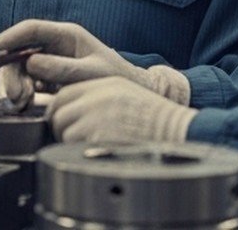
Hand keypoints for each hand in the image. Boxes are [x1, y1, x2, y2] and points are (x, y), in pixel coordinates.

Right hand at [0, 19, 188, 102]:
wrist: (132, 94)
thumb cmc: (117, 78)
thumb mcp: (92, 73)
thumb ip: (63, 68)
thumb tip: (32, 63)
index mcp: (66, 35)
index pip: (31, 29)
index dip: (9, 37)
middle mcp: (55, 46)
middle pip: (21, 51)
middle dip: (12, 71)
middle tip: (16, 93)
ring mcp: (52, 62)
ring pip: (22, 68)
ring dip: (18, 84)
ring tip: (23, 100)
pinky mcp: (51, 78)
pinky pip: (30, 82)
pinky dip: (26, 92)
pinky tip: (29, 102)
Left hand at [49, 77, 197, 143]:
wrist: (179, 132)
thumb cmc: (157, 119)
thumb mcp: (127, 93)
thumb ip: (99, 96)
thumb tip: (73, 109)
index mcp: (104, 84)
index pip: (64, 95)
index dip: (58, 110)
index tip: (61, 121)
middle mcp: (97, 98)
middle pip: (59, 113)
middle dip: (61, 128)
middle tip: (71, 139)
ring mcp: (96, 118)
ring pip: (64, 132)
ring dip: (69, 143)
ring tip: (88, 148)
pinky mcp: (97, 138)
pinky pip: (73, 147)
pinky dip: (77, 154)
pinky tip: (95, 154)